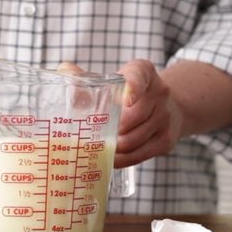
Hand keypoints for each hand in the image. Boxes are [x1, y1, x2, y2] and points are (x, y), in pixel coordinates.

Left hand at [58, 61, 183, 167]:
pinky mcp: (166, 139)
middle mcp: (159, 92)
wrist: (165, 108)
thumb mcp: (110, 80)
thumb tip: (65, 71)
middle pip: (130, 117)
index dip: (133, 87)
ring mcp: (165, 117)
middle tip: (92, 134)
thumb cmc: (126, 94)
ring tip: (99, 147)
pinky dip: (121, 160)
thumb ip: (83, 77)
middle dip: (109, 129)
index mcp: (142, 71)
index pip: (139, 76)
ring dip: (112, 147)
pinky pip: (139, 155)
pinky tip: (111, 158)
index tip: (125, 99)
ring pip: (132, 140)